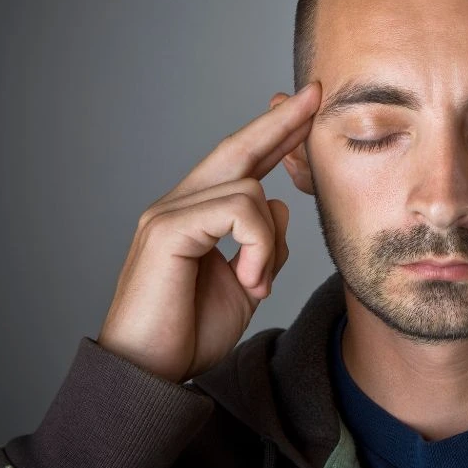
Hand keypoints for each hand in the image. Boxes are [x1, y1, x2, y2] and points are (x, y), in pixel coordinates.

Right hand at [97, 82, 321, 382]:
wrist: (150, 373)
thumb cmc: (190, 332)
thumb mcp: (246, 283)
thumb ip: (264, 243)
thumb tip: (281, 204)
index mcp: (196, 215)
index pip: (241, 163)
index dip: (275, 134)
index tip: (307, 108)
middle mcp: (177, 204)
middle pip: (238, 148)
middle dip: (281, 121)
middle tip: (316, 93)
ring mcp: (167, 214)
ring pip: (248, 188)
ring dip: (268, 239)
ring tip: (254, 282)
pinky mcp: (166, 230)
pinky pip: (237, 210)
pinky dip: (257, 245)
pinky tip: (247, 280)